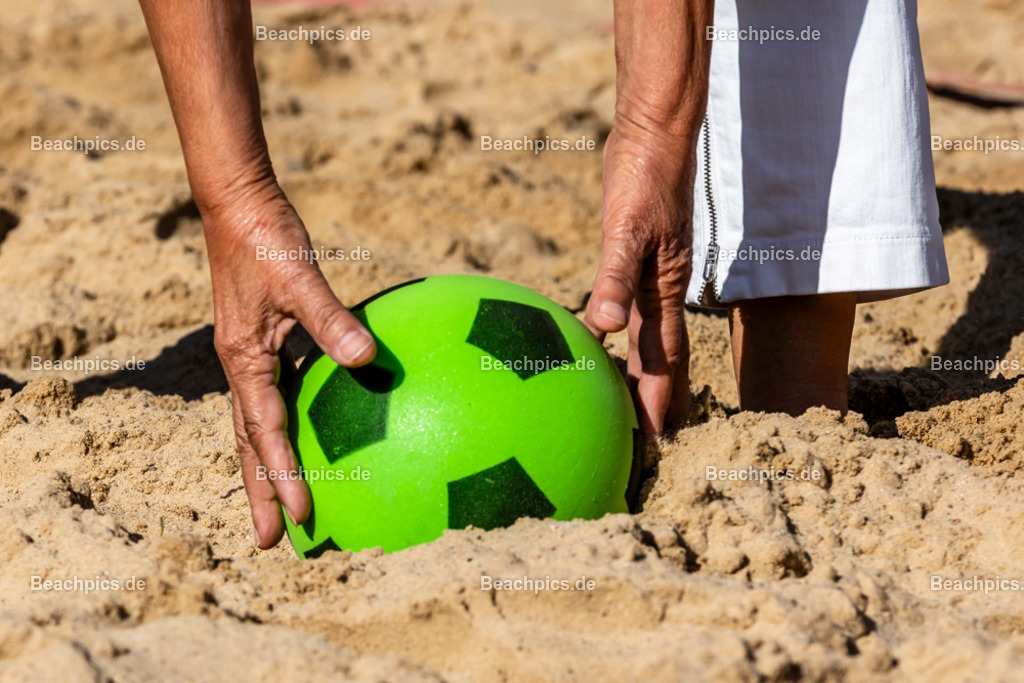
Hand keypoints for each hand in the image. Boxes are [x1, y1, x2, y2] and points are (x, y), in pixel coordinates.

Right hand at [203, 183, 375, 548]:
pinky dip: (290, 423)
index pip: (266, 432)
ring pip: (259, 423)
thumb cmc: (266, 237)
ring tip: (284, 504)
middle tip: (271, 541)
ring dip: (269, 466)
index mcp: (245, 359)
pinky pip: (279, 394)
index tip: (302, 517)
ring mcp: (252, 355)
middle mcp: (243, 365)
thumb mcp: (301, 276)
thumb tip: (368, 362)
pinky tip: (318, 431)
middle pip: (250, 443)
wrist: (239, 203)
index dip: (283, 477)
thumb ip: (332, 319)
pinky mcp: (267, 340)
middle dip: (260, 492)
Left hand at [584, 113, 694, 434]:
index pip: (661, 360)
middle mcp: (658, 290)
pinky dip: (615, 329)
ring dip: (642, 371)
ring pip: (645, 335)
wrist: (653, 136)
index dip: (657, 401)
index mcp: (661, 292)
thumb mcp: (626, 229)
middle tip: (654, 440)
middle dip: (658, 399)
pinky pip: (623, 306)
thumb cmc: (643, 179)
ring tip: (631, 401)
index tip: (654, 442)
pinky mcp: (631, 257)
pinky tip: (601, 335)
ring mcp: (647, 274)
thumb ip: (614, 278)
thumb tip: (603, 328)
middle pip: (661, 357)